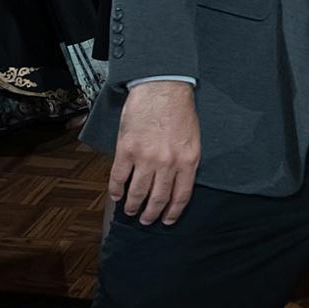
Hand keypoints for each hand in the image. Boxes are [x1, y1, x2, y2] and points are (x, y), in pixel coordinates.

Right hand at [109, 80, 201, 225]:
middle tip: (146, 220)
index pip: (181, 195)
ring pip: (137, 192)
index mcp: (188, 160)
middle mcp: (168, 163)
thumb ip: (185, 161)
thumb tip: (176, 183)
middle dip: (151, 214)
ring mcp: (146, 158)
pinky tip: (116, 196)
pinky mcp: (127, 150)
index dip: (173, 212)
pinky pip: (119, 178)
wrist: (162, 86)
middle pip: (158, 198)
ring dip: (132, 205)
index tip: (167, 221)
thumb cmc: (179, 110)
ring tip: (130, 211)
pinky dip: (116, 190)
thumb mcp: (192, 138)